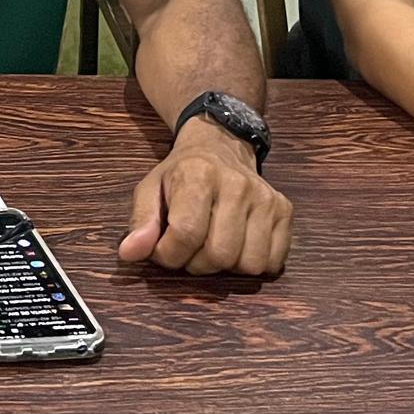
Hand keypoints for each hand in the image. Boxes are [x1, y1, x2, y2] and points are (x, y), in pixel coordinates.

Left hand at [118, 119, 290, 276]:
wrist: (220, 145)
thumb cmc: (182, 173)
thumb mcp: (151, 188)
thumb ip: (140, 221)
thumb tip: (129, 254)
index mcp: (198, 174)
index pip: (186, 233)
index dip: (170, 254)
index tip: (164, 250)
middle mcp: (237, 184)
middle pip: (220, 254)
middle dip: (198, 264)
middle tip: (190, 250)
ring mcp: (265, 197)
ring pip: (249, 264)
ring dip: (227, 267)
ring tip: (213, 246)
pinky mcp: (284, 210)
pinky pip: (273, 262)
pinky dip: (253, 263)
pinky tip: (238, 245)